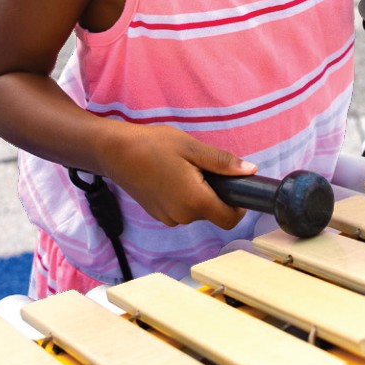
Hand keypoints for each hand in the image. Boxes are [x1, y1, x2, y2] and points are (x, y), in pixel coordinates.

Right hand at [103, 124, 255, 229]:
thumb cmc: (152, 145)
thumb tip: (250, 171)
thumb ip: (223, 162)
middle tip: (200, 167)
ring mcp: (168, 218)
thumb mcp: (192, 148)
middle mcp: (183, 216)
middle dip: (214, 194)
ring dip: (197, 195)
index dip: (238, 206)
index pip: (230, 219)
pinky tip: (169, 177)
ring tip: (182, 169)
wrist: (114, 152)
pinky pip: (181, 210)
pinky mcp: (158, 215)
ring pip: (196, 211)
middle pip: (213, 213)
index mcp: (195, 201)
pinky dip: (182, 197)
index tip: (234, 187)